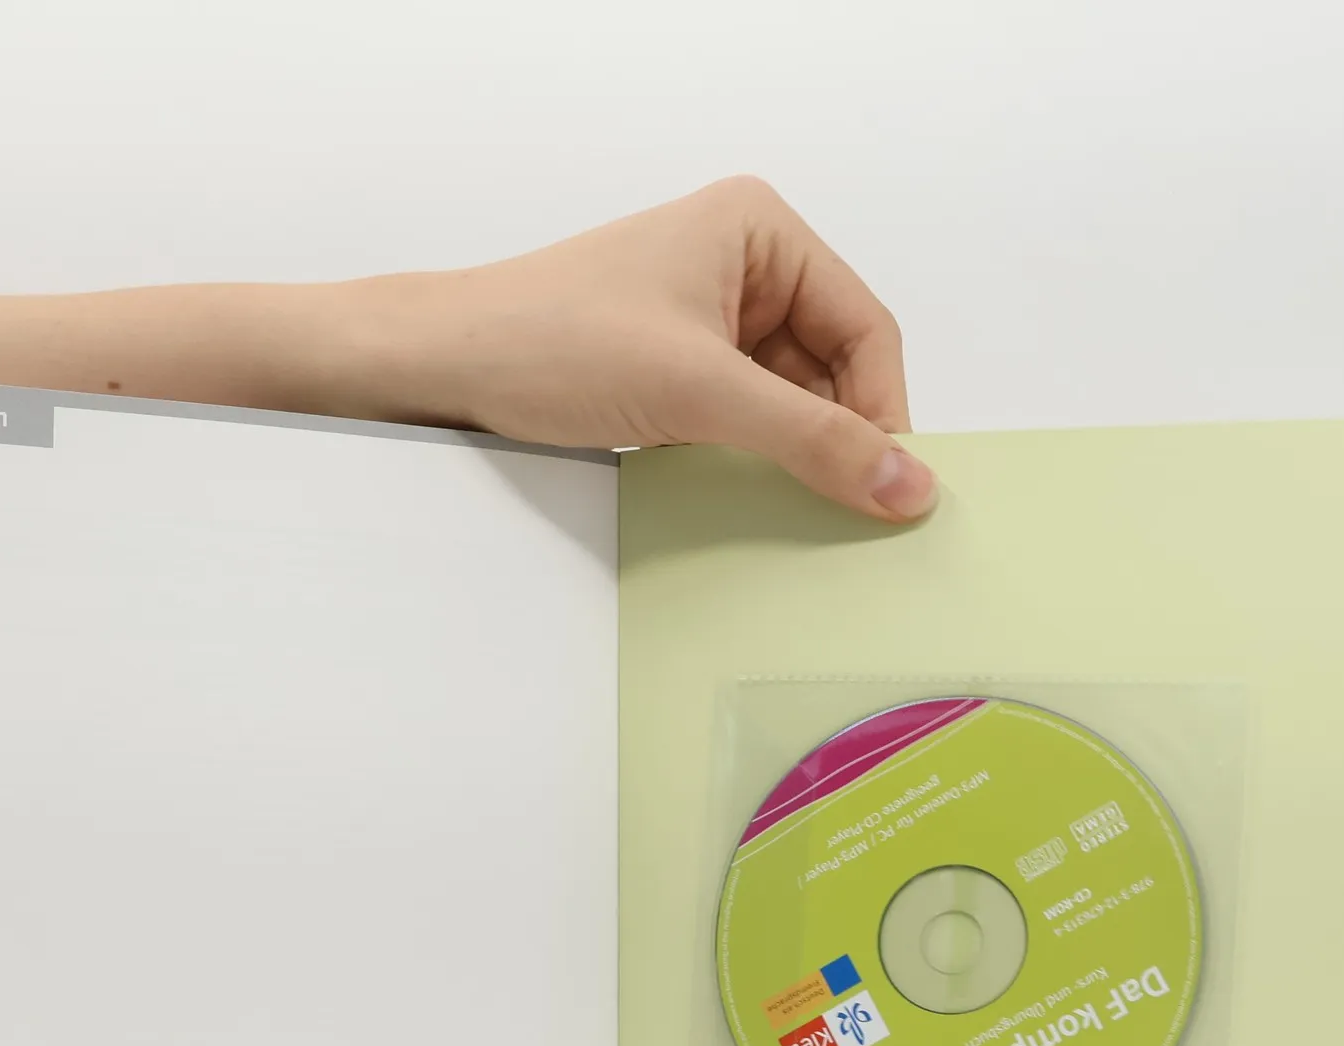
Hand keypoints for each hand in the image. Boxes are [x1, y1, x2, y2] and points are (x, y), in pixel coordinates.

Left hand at [0, 179, 928, 560]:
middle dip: (834, 437)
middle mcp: (738, 259)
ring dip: (789, 454)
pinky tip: (738, 498)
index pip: (869, 330)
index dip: (884, 414)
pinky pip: (741, 415)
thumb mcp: (697, 395)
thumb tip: (912, 486)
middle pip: (836, 366)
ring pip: (790, 398)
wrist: (431, 366)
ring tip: (783, 511)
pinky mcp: (666, 363)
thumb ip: (812, 441)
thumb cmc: (544, 344)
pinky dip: (748, 457)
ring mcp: (702, 313)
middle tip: (844, 519)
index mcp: (759, 228)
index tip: (887, 493)